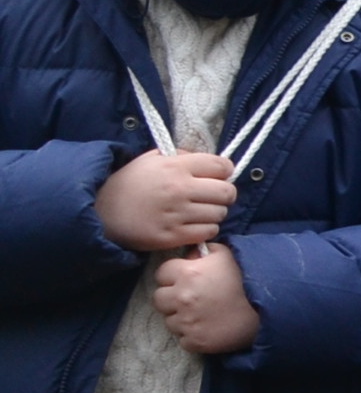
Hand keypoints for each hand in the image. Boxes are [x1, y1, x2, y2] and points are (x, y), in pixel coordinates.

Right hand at [97, 148, 237, 252]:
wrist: (100, 212)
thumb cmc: (129, 183)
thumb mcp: (152, 159)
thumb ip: (182, 156)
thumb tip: (212, 164)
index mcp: (175, 167)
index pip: (222, 166)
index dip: (224, 171)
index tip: (218, 176)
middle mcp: (179, 189)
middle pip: (227, 192)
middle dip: (225, 194)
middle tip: (213, 196)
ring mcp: (176, 214)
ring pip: (220, 214)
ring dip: (214, 213)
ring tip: (200, 211)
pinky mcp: (171, 236)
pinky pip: (208, 232)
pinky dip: (206, 229)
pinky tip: (194, 225)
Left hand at [151, 246, 259, 354]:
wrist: (269, 309)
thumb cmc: (247, 278)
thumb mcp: (226, 255)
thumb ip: (202, 251)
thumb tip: (187, 256)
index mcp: (188, 273)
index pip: (161, 274)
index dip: (174, 276)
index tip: (186, 280)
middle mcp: (182, 297)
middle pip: (159, 298)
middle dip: (172, 298)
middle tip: (192, 298)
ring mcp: (187, 322)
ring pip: (169, 320)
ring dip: (181, 317)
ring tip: (203, 314)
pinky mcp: (195, 341)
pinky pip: (182, 339)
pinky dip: (192, 335)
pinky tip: (208, 327)